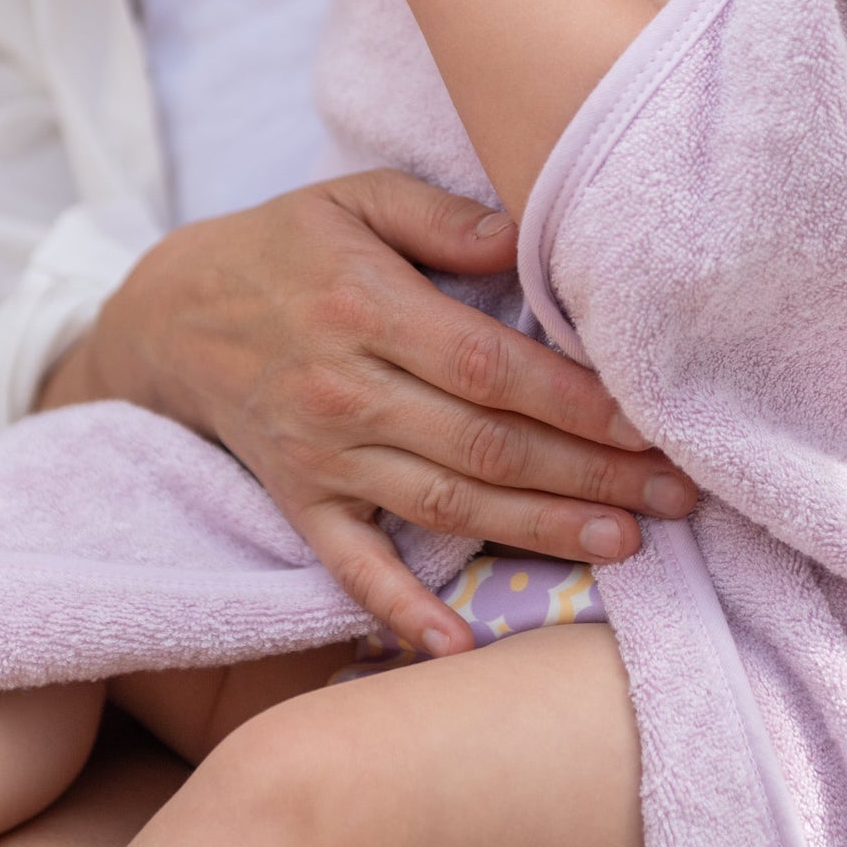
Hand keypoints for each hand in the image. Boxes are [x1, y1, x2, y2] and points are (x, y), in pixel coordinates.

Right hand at [40, 170, 694, 655]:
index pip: (490, 367)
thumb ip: (441, 217)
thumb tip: (526, 235)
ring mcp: (321, 457)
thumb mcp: (353, 198)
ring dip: (538, 530)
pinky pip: (351, 566)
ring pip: (445, 505)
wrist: (169, 314)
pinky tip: (458, 648)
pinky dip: (400, 611)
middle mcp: (346, 392)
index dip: (574, 401)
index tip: (651, 421)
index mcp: (369, 309)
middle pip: (486, 444)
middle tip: (677, 494)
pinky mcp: (299, 502)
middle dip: (589, 473)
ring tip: (624, 545)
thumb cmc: (285, 247)